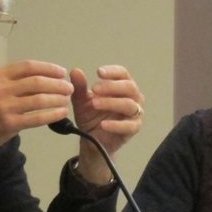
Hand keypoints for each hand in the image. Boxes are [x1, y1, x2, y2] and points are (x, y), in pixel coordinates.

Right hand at [0, 60, 72, 207]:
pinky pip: (37, 117)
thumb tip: (40, 74)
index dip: (48, 68)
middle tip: (69, 87)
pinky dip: (53, 115)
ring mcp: (4, 106)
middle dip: (57, 84)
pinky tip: (61, 113)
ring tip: (67, 99)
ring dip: (58, 98)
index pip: (28, 66)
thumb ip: (9, 79)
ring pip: (39, 99)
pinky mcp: (9, 124)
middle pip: (37, 82)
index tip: (61, 72)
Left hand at [70, 65, 143, 182]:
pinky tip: (103, 124)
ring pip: (129, 105)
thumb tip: (75, 71)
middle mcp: (133, 98)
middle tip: (94, 88)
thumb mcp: (81, 101)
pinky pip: (129, 125)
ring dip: (111, 103)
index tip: (99, 72)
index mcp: (123, 86)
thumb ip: (79, 87)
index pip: (123, 74)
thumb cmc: (91, 117)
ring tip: (95, 104)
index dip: (113, 71)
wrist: (92, 140)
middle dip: (111, 86)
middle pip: (129, 87)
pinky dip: (116, 125)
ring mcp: (135, 113)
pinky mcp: (133, 128)